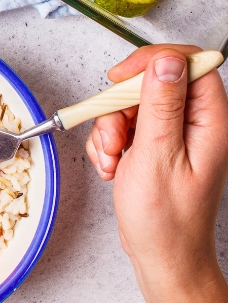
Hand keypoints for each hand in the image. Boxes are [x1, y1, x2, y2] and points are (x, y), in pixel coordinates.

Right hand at [87, 44, 227, 300]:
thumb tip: (166, 62)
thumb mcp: (157, 156)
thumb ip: (161, 105)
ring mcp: (174, 135)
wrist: (161, 255)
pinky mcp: (154, 145)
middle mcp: (195, 124)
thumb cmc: (166, 220)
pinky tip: (112, 166)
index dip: (154, 62)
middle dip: (121, 106)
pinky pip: (124, 126)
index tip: (123, 77)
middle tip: (115, 133)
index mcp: (209, 122)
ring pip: (132, 105)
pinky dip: (109, 143)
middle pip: (153, 84)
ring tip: (113, 159)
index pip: (190, 65)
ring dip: (110, 128)